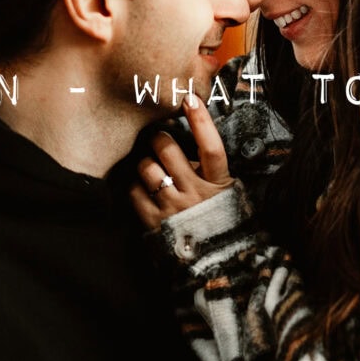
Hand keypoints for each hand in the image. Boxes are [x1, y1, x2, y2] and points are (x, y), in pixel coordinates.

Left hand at [131, 96, 235, 229]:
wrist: (215, 260)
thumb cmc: (218, 215)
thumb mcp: (225, 189)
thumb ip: (210, 166)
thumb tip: (194, 131)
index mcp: (218, 183)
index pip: (211, 147)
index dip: (201, 122)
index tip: (190, 99)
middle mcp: (196, 193)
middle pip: (168, 150)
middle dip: (159, 138)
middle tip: (159, 139)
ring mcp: (174, 208)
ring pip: (147, 168)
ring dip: (145, 162)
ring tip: (151, 167)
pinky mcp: (155, 222)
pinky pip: (134, 191)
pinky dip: (135, 185)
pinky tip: (144, 188)